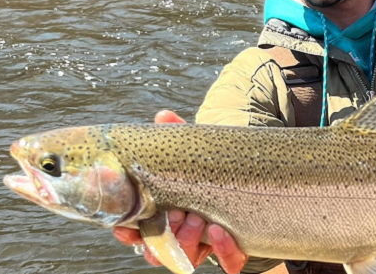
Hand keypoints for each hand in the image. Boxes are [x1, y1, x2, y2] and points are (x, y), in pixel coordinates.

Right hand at [112, 110, 249, 272]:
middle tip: (173, 215)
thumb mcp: (194, 149)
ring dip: (188, 242)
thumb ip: (177, 133)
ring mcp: (207, 243)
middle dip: (161, 237)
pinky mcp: (234, 249)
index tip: (124, 226)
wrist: (250, 173)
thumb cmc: (211, 165)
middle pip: (159, 251)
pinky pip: (228, 263)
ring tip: (196, 219)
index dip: (127, 232)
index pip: (136, 231)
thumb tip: (163, 116)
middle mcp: (182, 233)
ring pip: (189, 258)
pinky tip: (222, 232)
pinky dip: (224, 251)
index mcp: (164, 213)